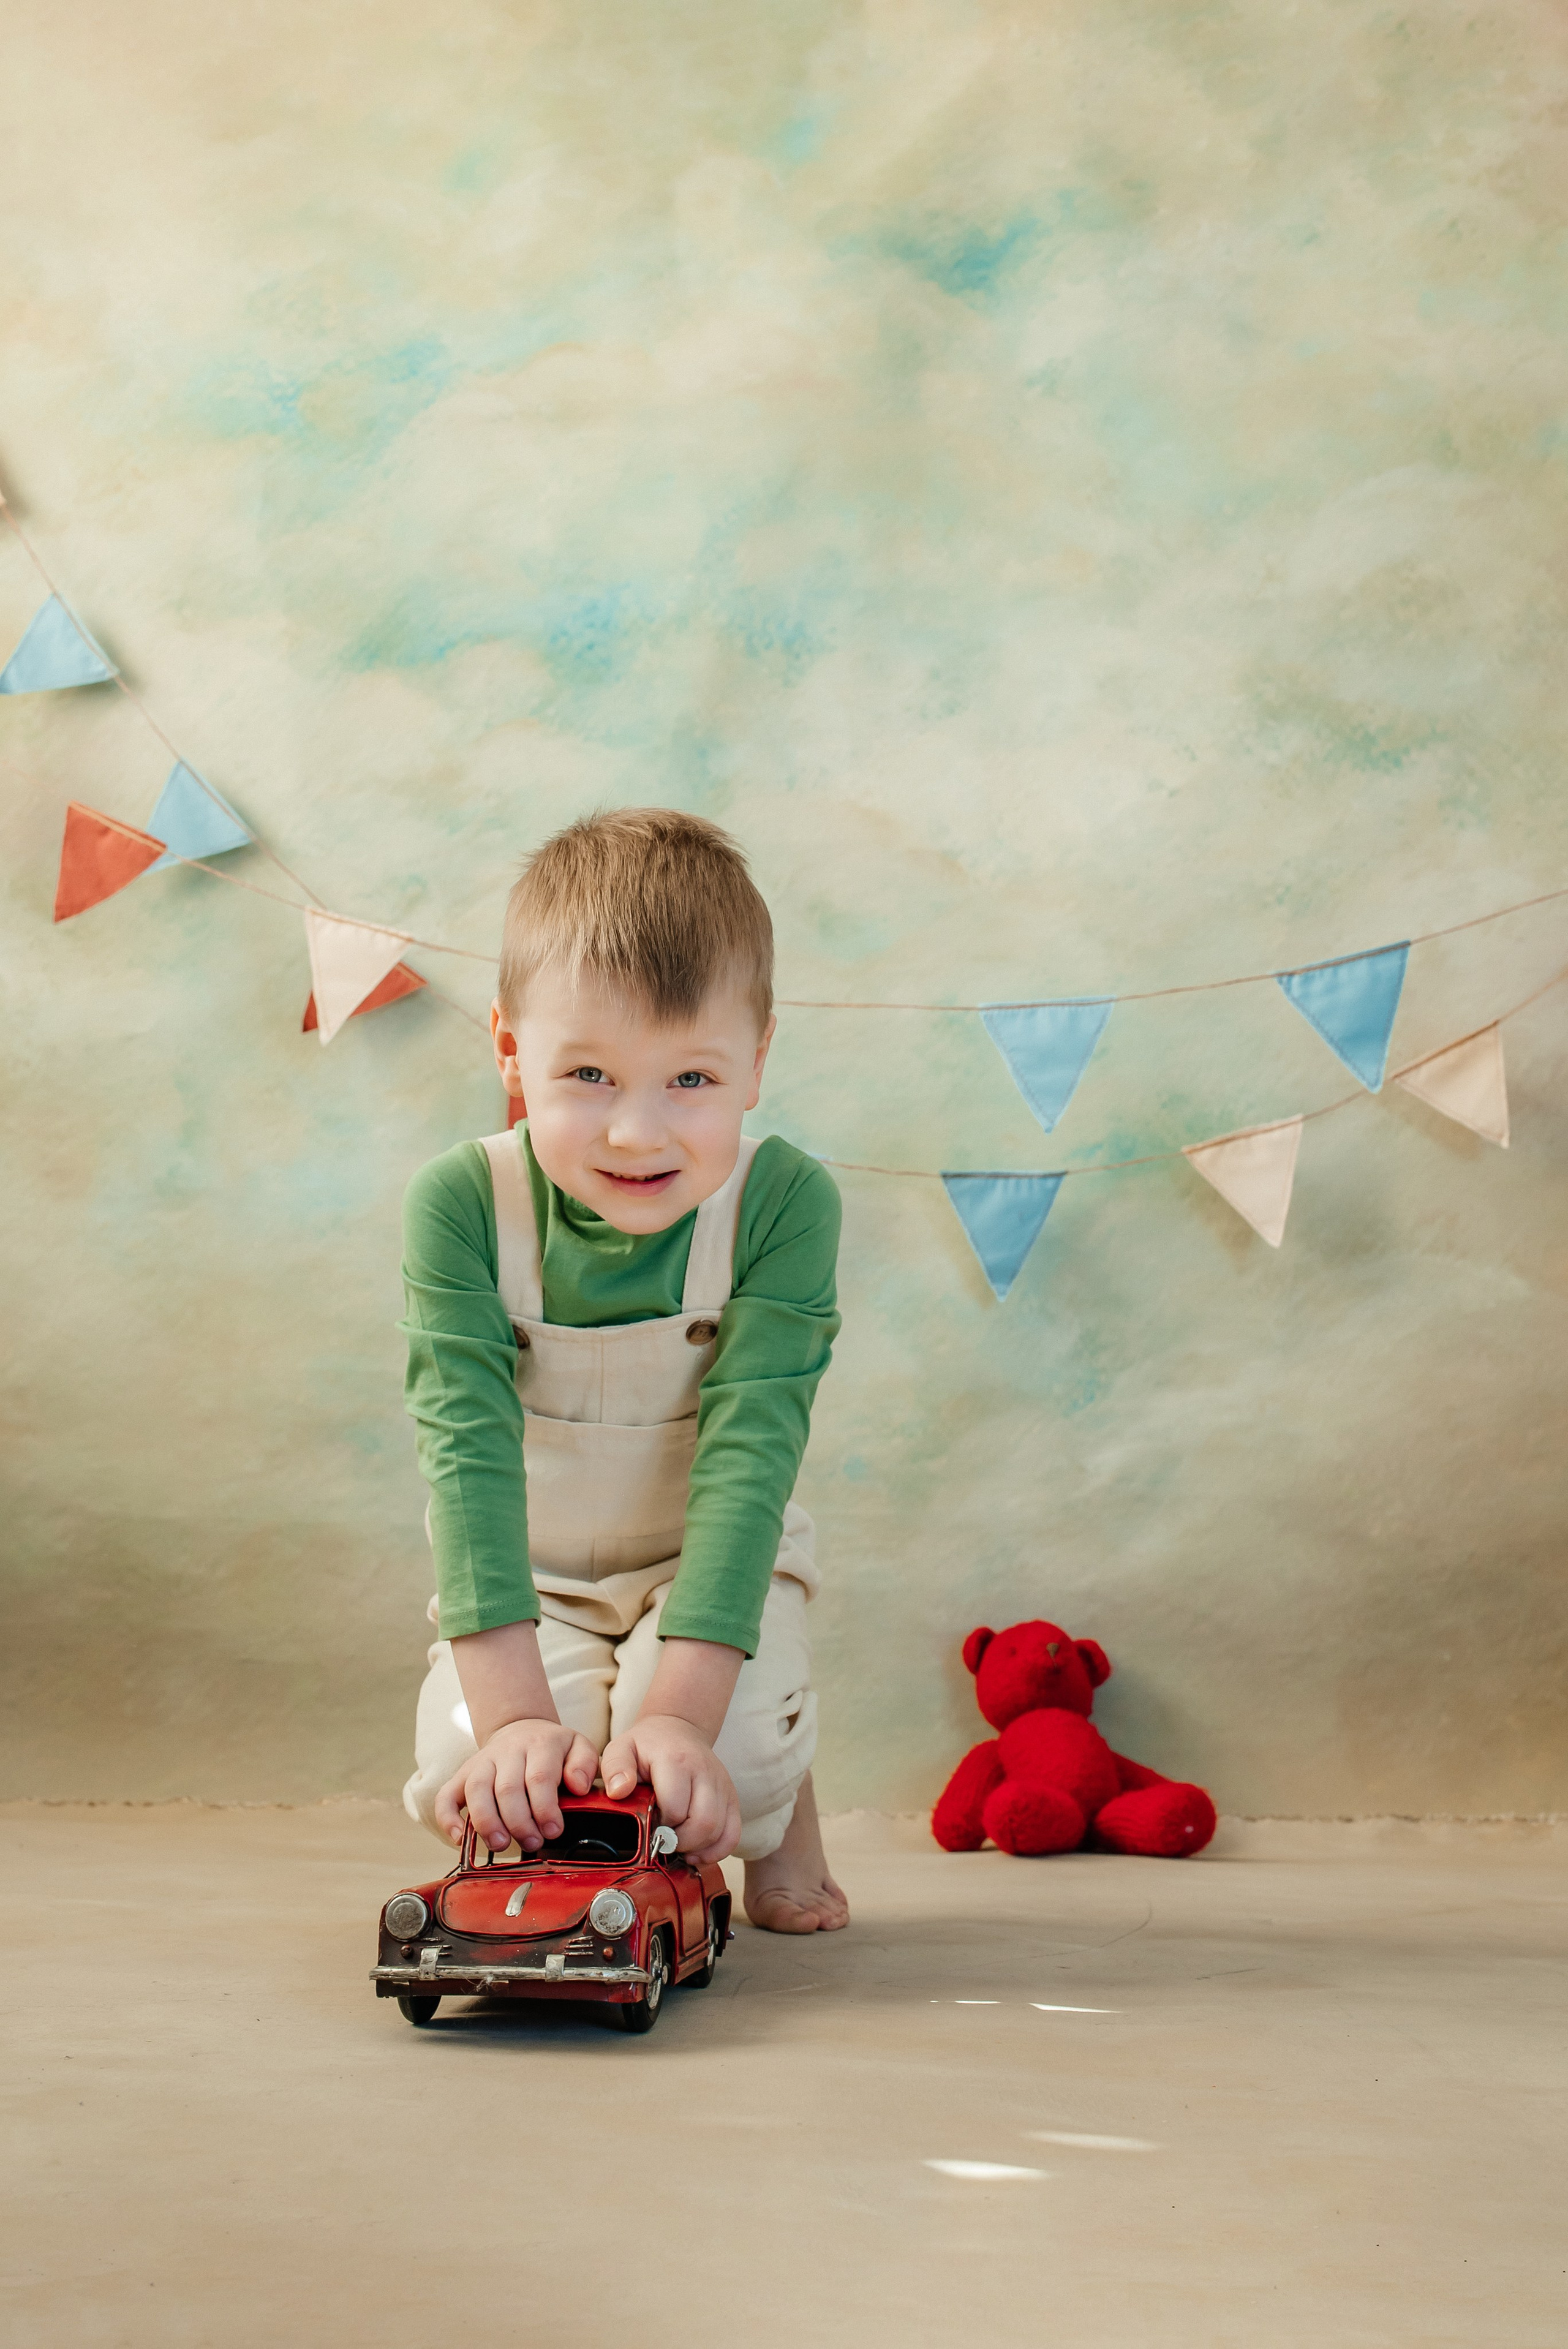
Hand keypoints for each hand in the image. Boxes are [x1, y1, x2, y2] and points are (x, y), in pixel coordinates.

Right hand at [434, 1717, 599, 1853]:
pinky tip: (459, 1839)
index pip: (539, 1777)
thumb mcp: (578, 1747)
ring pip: (476, 1790)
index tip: (553, 1831)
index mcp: (540, 1744)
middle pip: (507, 1788)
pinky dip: (448, 1818)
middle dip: (519, 1822)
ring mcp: (482, 1761)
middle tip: (532, 1842)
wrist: (521, 1728)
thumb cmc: (552, 1748)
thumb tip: (578, 1786)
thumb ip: (584, 1764)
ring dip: (487, 1822)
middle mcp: (508, 1751)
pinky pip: (446, 1795)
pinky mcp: (462, 1774)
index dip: (545, 1808)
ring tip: (500, 1844)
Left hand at [600, 1714, 740, 1864]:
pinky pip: (733, 1834)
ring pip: (720, 1832)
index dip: (659, 1827)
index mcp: (677, 1761)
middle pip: (703, 1823)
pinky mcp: (731, 1797)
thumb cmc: (647, 1746)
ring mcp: (722, 1785)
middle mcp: (705, 1772)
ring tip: (677, 1846)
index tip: (647, 1827)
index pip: (675, 1808)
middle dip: (680, 1843)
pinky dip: (716, 1850)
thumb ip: (615, 1768)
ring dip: (697, 1848)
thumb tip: (618, 1792)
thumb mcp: (622, 1748)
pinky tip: (696, 1851)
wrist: (678, 1731)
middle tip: (663, 1842)